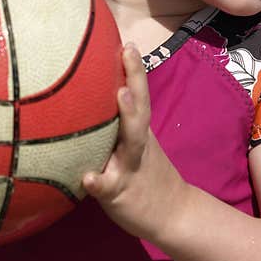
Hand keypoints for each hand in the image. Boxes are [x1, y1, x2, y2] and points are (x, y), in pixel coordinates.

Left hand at [82, 43, 186, 240]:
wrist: (173, 217)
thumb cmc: (145, 175)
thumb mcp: (136, 147)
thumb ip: (119, 126)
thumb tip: (91, 97)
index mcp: (139, 132)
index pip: (139, 96)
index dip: (135, 71)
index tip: (127, 43)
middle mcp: (137, 145)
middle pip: (140, 109)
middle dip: (136, 80)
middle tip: (128, 53)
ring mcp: (131, 167)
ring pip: (132, 142)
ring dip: (128, 117)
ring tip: (121, 94)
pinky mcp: (120, 194)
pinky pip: (108, 187)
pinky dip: (99, 181)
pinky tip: (87, 177)